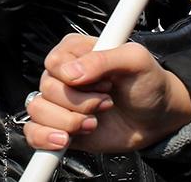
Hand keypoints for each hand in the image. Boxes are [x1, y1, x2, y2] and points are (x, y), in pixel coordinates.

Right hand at [23, 34, 190, 154]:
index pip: (54, 61)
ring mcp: (60, 102)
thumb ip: (104, 59)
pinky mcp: (59, 126)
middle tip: (106, 103)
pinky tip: (66, 139)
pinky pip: (32, 132)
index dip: (76, 77)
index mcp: (76, 50)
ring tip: (94, 122)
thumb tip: (70, 73)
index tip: (105, 83)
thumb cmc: (148, 82)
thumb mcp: (135, 60)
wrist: (157, 117)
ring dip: (68, 121)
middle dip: (79, 102)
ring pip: (38, 109)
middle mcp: (64, 74)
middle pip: (47, 87)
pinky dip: (45, 138)